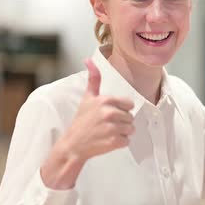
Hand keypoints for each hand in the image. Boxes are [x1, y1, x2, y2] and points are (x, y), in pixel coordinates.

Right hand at [41, 59, 134, 188]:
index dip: (122, 109)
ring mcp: (112, 128)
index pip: (129, 104)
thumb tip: (89, 60)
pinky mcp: (114, 142)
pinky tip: (108, 140)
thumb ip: (93, 79)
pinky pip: (127, 141)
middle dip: (122, 122)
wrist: (73, 144)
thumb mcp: (87, 98)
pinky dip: (120, 142)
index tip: (111, 113)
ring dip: (122, 132)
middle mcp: (109, 113)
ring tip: (108, 132)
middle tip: (107, 125)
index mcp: (105, 101)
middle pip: (131, 117)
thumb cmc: (82, 121)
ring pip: (131, 129)